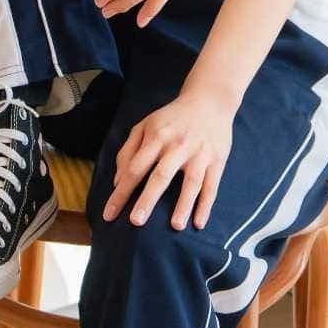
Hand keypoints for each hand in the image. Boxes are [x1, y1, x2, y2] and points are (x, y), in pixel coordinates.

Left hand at [101, 85, 235, 230]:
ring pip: (191, 182)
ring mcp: (199, 154)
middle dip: (148, 199)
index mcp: (156, 137)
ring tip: (175, 226)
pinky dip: (206, 205)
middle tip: (136, 222)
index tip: (110, 215)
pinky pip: (211, 186)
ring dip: (183, 205)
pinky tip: (199, 223)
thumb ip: (128, 151)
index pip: (135, 168)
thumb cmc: (172, 118)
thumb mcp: (145, 125)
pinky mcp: (217, 161)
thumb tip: (118, 182)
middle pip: (161, 176)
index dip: (121, 192)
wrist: (209, 101)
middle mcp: (178, 146)